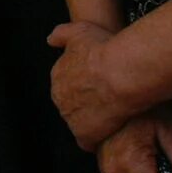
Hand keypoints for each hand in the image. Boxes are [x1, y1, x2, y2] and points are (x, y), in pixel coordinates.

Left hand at [48, 21, 136, 149]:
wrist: (120, 73)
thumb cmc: (105, 50)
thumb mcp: (80, 31)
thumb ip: (62, 35)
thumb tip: (51, 40)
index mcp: (58, 76)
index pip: (68, 84)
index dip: (86, 85)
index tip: (100, 84)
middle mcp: (59, 98)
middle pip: (73, 104)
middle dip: (88, 103)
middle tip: (109, 100)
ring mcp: (70, 117)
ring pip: (80, 121)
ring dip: (94, 120)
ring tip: (115, 116)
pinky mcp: (84, 135)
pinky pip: (88, 141)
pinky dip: (97, 138)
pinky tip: (110, 132)